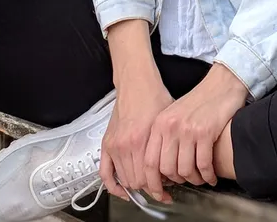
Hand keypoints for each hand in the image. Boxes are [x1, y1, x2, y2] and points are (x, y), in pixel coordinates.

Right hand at [101, 77, 174, 201]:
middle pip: (137, 182)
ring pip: (124, 180)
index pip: (149, 179)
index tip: (167, 190)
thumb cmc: (154, 99)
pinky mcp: (106, 144)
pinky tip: (123, 191)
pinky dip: (113, 186)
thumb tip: (171, 173)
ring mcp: (114, 146)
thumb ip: (167, 150)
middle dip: (149, 188)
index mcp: (142, 141)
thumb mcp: (167, 125)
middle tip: (160, 188)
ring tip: (147, 185)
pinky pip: (105, 174)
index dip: (159, 188)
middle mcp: (126, 145)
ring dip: (136, 187)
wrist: (137, 84)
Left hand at [144, 63, 248, 193]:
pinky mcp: (205, 132)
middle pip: (166, 169)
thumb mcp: (174, 116)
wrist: (221, 85)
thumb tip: (161, 170)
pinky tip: (211, 176)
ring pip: (185, 169)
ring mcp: (187, 130)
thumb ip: (165, 138)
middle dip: (178, 182)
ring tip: (201, 179)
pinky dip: (208, 175)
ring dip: (195, 179)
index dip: (153, 182)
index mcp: (159, 125)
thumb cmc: (199, 102)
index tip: (159, 192)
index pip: (149, 162)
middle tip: (187, 183)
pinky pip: (203, 164)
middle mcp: (170, 127)